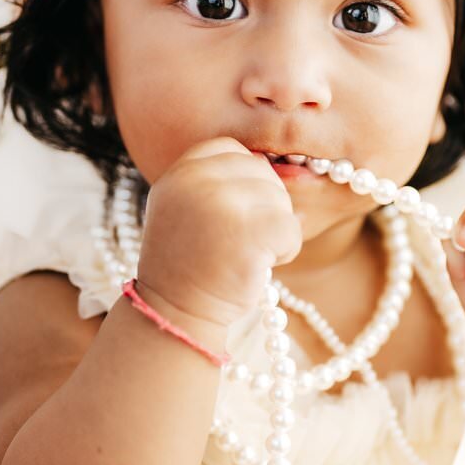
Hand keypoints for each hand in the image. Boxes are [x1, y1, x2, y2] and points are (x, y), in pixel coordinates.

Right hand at [137, 137, 302, 332]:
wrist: (174, 314)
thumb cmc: (188, 264)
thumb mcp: (186, 208)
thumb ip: (218, 182)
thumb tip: (283, 169)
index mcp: (179, 172)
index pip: (233, 150)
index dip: (246, 181)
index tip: (234, 214)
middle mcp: (195, 181)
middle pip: (261, 172)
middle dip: (264, 206)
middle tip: (243, 240)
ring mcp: (220, 205)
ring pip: (280, 199)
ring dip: (275, 230)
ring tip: (246, 255)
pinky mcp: (248, 233)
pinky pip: (290, 227)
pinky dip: (285, 250)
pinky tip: (259, 266)